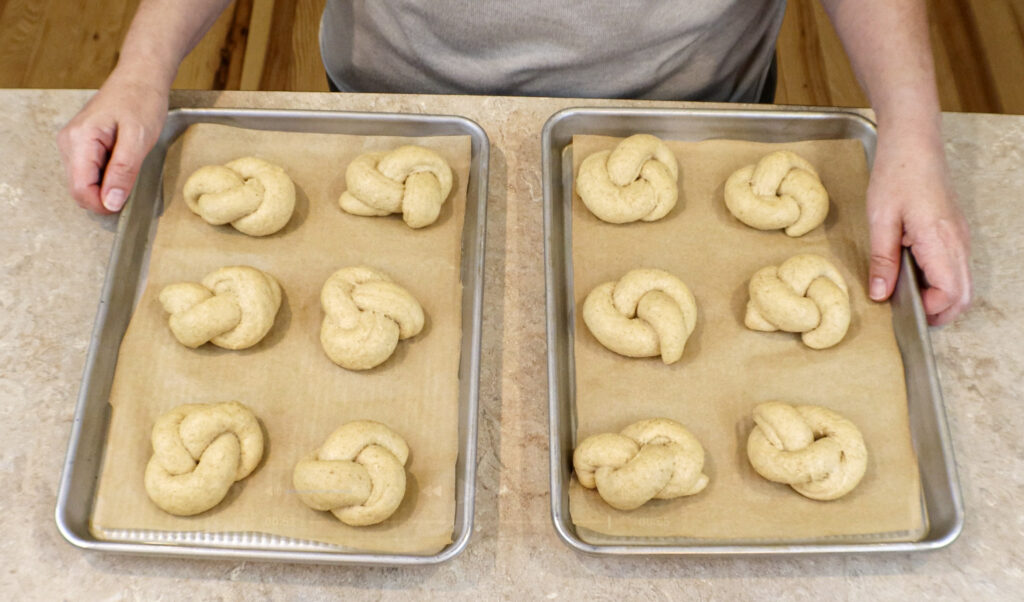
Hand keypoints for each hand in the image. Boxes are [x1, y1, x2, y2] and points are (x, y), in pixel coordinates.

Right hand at [57, 71, 168, 213]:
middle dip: (105, 196)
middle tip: (132, 180)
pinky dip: (107, 175)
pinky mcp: (81, 144)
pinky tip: (122, 161)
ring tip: (128, 164)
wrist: (140, 78)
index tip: (124, 203)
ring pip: (84, 182)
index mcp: (80, 140)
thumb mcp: (139, 138)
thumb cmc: (141, 101)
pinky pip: (89, 172)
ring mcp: (73, 143)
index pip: (80, 189)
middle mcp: (69, 142)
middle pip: (79, 189)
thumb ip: (123, 171)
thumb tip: (110, 201)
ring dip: (107, 185)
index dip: (102, 204)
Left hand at [866, 128, 971, 325]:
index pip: (950, 295)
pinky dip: (943, 281)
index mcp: (940, 241)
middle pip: (963, 297)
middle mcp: (958, 243)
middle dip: (939, 313)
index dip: (929, 311)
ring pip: (963, 284)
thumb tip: (881, 294)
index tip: (902, 309)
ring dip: (941, 298)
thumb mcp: (881, 220)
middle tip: (908, 313)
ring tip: (908, 295)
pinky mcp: (956, 232)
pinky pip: (958, 268)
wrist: (914, 144)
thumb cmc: (897, 175)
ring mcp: (961, 237)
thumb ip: (882, 261)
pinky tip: (915, 274)